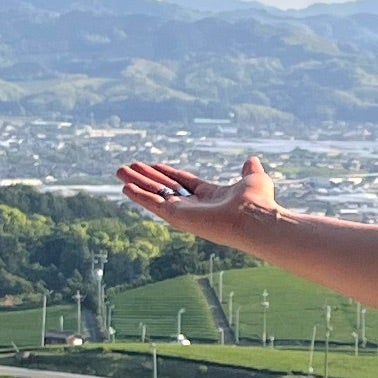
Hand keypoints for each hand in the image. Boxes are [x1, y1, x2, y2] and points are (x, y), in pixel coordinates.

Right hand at [117, 154, 279, 245]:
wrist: (255, 218)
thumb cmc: (258, 202)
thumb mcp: (253, 179)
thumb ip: (249, 170)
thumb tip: (252, 160)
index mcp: (210, 196)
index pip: (184, 183)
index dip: (168, 174)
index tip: (154, 165)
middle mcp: (195, 206)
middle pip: (165, 188)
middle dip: (147, 177)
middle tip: (128, 167)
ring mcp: (185, 213)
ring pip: (155, 195)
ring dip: (137, 183)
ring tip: (119, 171)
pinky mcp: (177, 217)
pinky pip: (154, 204)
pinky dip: (139, 196)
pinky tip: (125, 187)